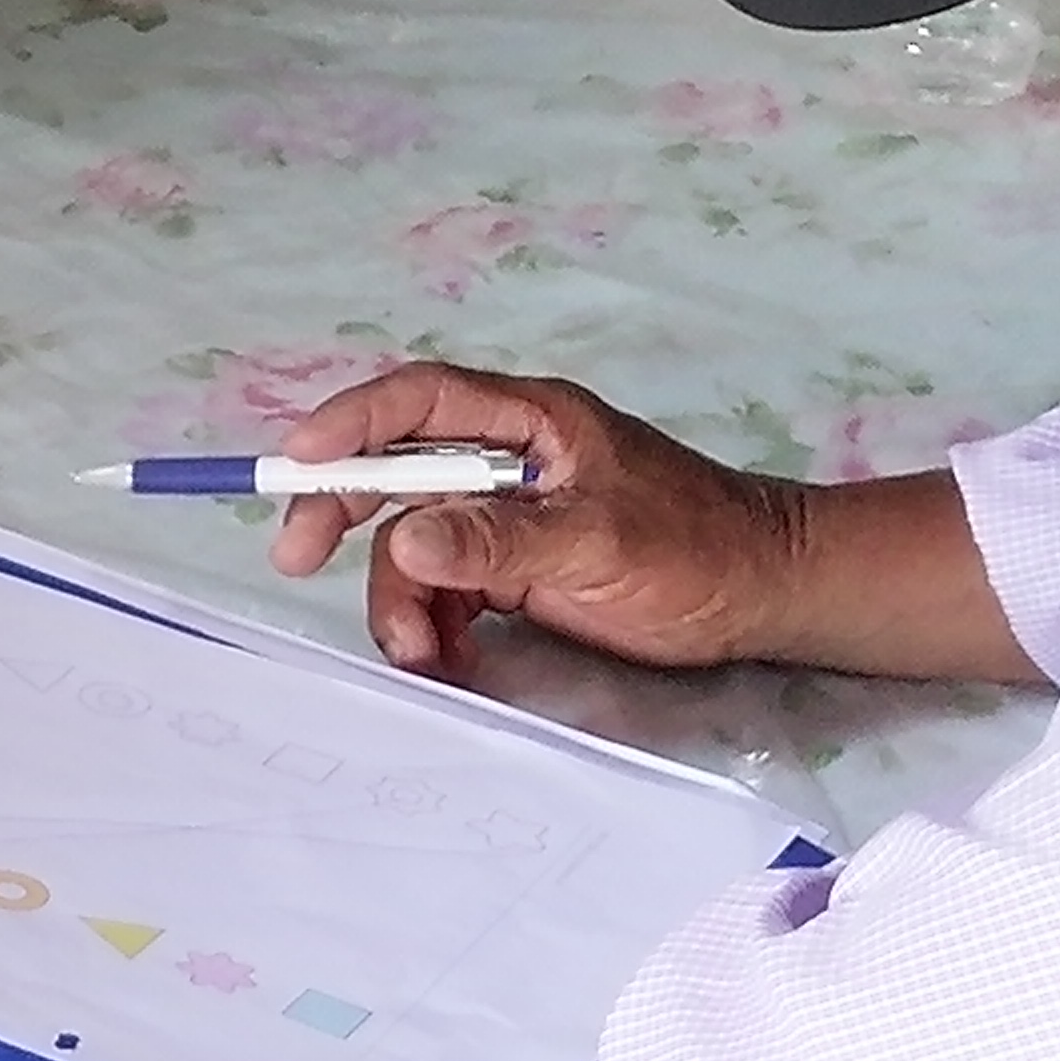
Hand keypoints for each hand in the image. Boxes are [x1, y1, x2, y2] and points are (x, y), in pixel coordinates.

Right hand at [264, 363, 809, 674]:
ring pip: (414, 545)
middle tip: (295, 556)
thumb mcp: (598, 542)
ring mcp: (508, 516)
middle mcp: (508, 460)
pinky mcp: (514, 568)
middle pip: (395, 469)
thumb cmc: (698, 550)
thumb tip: (405, 538)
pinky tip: (444, 657)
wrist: (764, 596)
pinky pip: (443, 589)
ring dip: (401, 598)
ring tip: (420, 653)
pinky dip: (432, 624)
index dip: (349, 424)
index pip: (420, 403)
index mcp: (531, 422)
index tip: (296, 463)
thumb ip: (499, 540)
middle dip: (342, 512)